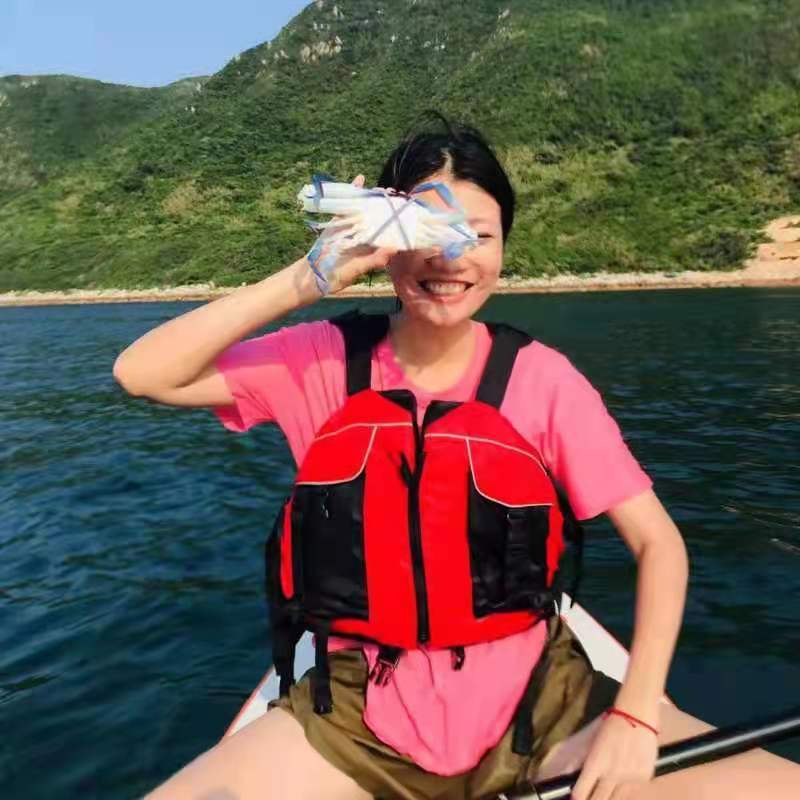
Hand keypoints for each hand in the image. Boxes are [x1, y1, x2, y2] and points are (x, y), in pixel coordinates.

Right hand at [305, 174, 396, 294]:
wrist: (314, 273)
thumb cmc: (338, 275)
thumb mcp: (357, 269)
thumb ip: (374, 260)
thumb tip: (394, 249)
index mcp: (373, 247)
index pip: (390, 232)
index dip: (398, 221)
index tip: (406, 210)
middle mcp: (365, 236)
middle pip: (379, 218)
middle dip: (387, 206)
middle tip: (396, 194)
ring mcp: (352, 227)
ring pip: (365, 210)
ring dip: (372, 198)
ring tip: (382, 188)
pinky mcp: (339, 221)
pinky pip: (347, 205)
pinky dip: (353, 192)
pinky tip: (360, 179)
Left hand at [570, 713, 657, 799]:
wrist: (637, 716)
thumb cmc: (611, 726)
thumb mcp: (592, 743)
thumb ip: (582, 761)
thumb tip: (569, 775)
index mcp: (595, 764)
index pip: (581, 793)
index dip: (577, 798)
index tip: (577, 798)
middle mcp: (612, 774)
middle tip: (591, 797)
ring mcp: (630, 778)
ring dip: (609, 798)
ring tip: (605, 792)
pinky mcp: (644, 778)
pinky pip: (632, 792)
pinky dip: (625, 790)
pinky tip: (622, 783)